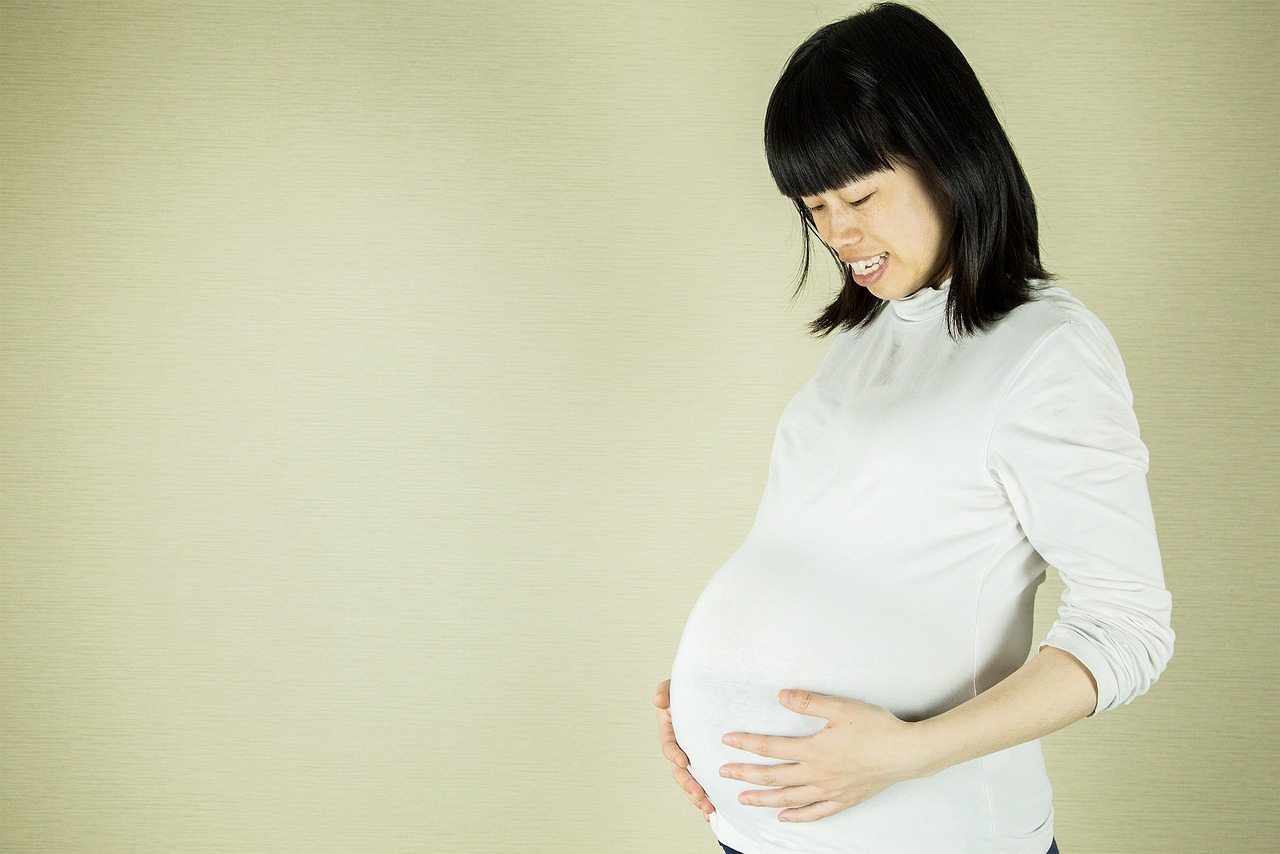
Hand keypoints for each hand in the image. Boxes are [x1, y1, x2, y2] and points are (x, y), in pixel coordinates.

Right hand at [654, 679, 714, 820]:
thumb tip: (658, 701)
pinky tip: (714, 812)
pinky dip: (707, 797)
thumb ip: (665, 692)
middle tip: (698, 795)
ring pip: (691, 782)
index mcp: (670, 732)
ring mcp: (692, 758)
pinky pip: (705, 782)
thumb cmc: (687, 688)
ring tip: (708, 808)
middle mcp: (679, 748)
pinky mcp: (705, 763)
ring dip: (697, 796)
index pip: (669, 745)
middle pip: (679, 771)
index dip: (674, 754)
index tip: (683, 761)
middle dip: (688, 785)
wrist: (705, 691)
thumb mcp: (673, 687)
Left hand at [719, 689, 930, 821]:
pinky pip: (816, 813)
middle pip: (774, 777)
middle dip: (746, 775)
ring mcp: (831, 791)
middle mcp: (818, 774)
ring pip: (789, 799)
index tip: (727, 741)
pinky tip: (784, 817)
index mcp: (814, 750)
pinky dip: (797, 816)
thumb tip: (780, 695)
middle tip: (723, 774)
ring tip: (744, 799)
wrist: (907, 753)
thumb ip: (808, 702)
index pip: (771, 748)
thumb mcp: (840, 707)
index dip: (747, 744)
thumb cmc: (876, 727)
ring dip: (764, 799)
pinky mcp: (845, 799)